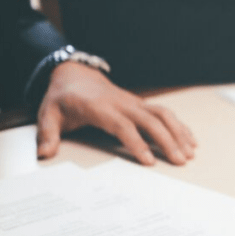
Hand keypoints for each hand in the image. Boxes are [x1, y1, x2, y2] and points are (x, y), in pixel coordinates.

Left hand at [36, 63, 196, 165]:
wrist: (74, 74)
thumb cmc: (63, 98)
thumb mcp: (48, 114)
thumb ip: (47, 134)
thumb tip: (44, 154)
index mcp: (100, 107)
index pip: (122, 125)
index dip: (137, 142)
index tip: (149, 161)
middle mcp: (122, 103)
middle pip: (150, 120)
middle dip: (168, 141)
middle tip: (180, 161)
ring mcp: (134, 103)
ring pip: (162, 115)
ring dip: (178, 133)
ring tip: (190, 153)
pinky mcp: (140, 105)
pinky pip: (164, 113)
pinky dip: (179, 126)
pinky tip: (190, 140)